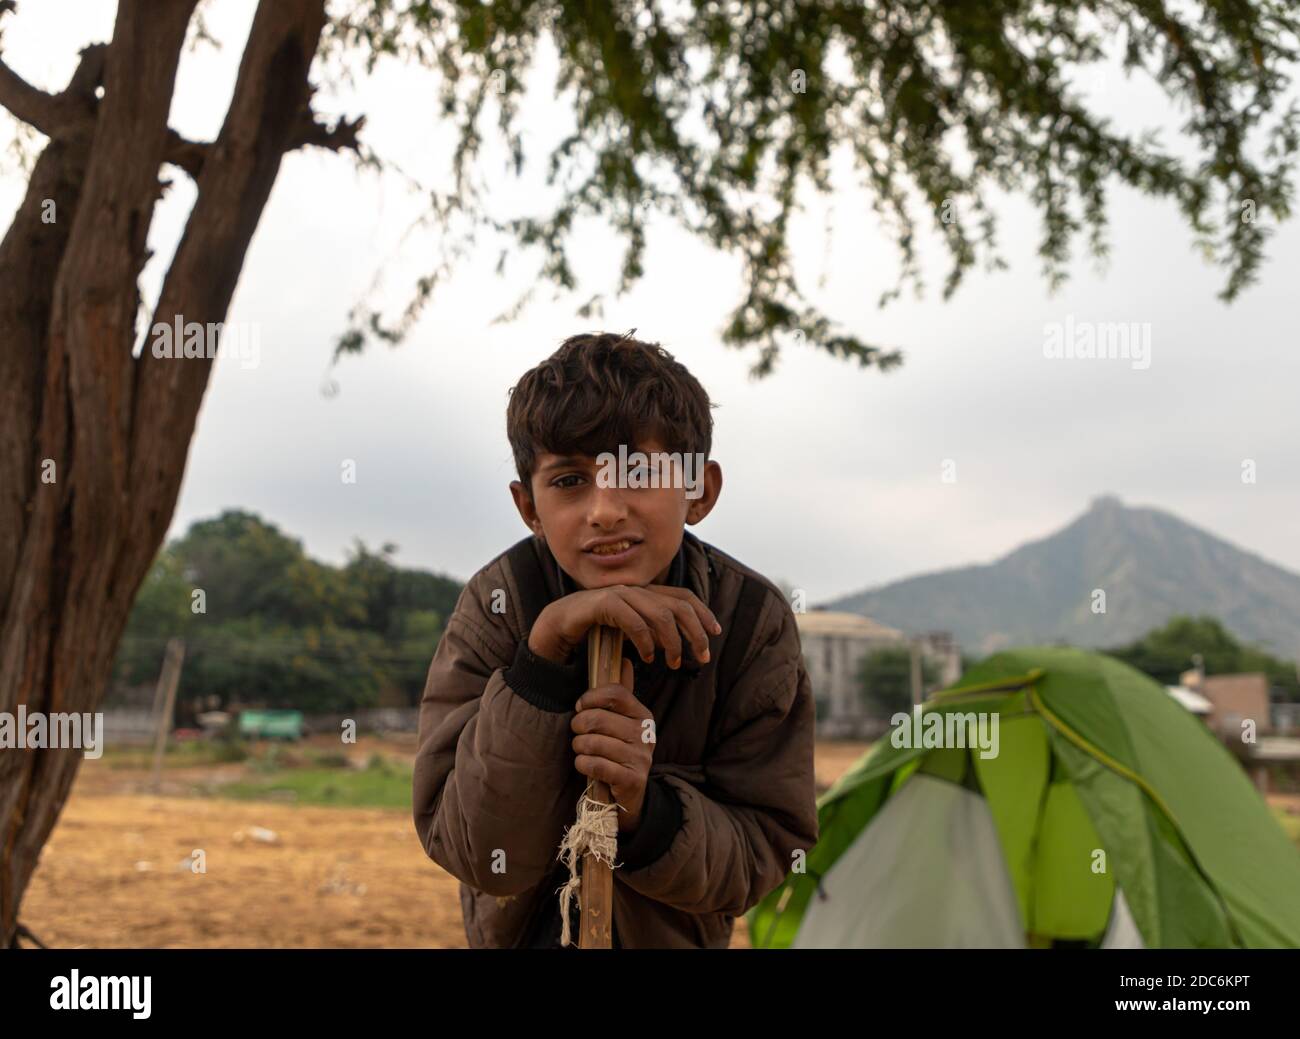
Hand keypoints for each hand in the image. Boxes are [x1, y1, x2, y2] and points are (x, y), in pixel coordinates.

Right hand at [530, 584, 721, 668]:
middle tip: (701, 657)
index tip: (715, 632)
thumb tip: (673, 644)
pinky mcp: (603, 603)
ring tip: (673, 663)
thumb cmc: (595, 631)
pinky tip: (647, 658)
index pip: (683, 596)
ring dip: (672, 641)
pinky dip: (644, 641)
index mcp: (644, 593)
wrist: (558, 626)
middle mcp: (636, 590)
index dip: (703, 612)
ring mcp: (620, 594)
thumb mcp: (630, 632)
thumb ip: (650, 632)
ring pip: (660, 614)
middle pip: (678, 605)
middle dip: (695, 632)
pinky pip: (633, 621)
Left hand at [571, 658, 654, 831]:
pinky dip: (583, 764)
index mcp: (642, 714)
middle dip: (578, 726)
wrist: (631, 795)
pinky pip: (596, 765)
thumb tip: (625, 659)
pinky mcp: (633, 779)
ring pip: (593, 743)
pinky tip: (585, 765)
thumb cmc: (619, 752)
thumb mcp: (623, 722)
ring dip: (579, 748)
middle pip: (598, 718)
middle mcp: (645, 733)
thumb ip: (621, 695)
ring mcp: (641, 757)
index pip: (615, 693)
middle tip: (578, 733)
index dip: (590, 698)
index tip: (580, 707)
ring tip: (582, 751)